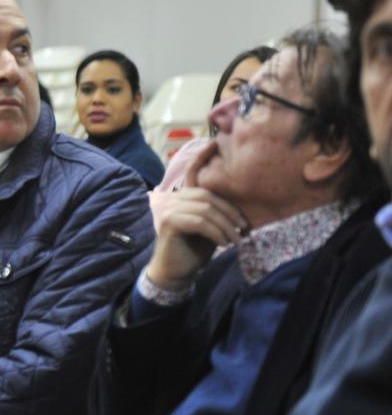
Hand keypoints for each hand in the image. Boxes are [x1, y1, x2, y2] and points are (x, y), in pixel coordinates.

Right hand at [145, 141, 247, 287]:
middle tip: (245, 229)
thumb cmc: (193, 250)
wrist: (175, 272)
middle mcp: (173, 200)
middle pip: (207, 196)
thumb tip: (239, 213)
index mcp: (183, 198)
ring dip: (226, 226)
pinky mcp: (170, 223)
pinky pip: (199, 222)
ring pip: (206, 209)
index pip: (192, 173)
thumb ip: (215, 214)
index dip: (201, 157)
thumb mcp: (209, 229)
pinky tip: (224, 243)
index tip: (214, 143)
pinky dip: (216, 233)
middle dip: (231, 212)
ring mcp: (169, 210)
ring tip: (237, 240)